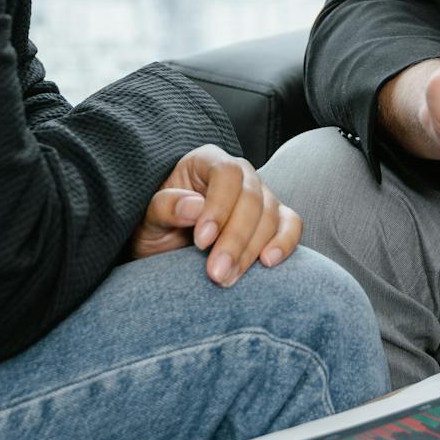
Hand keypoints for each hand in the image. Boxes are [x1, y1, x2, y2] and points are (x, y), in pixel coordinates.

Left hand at [128, 144, 301, 284]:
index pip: (226, 174)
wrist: (166, 244)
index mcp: (207, 161)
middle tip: (215, 273)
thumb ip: (166, 207)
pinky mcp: (273, 219)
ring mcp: (260, 195)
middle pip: (252, 197)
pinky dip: (285, 242)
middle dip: (235, 239)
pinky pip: (290, 224)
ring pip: (270, 215)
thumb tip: (194, 208)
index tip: (201, 242)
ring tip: (226, 278)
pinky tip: (268, 261)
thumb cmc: (156, 223)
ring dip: (251, 250)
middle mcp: (240, 173)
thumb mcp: (148, 215)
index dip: (218, 207)